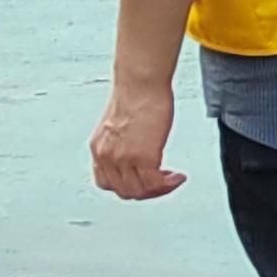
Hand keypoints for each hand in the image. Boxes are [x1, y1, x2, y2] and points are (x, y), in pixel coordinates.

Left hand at [91, 75, 183, 199]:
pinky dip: (169, 185)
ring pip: (140, 191)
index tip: (144, 182)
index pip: (107, 183)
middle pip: (125, 191)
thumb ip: (122, 144)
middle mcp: (106, 156)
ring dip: (160, 190)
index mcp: (98, 148)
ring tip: (173, 180)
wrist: (140, 83)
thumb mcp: (118, 126)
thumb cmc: (135, 95)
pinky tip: (178, 177)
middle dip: (147, 192)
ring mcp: (123, 158)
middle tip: (164, 184)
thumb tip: (135, 152)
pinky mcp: (143, 157)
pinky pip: (155, 183)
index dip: (129, 187)